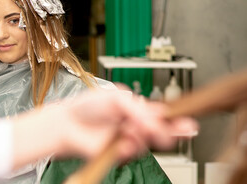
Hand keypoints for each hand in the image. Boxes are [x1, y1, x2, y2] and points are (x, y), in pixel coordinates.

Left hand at [51, 89, 196, 159]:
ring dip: (141, 138)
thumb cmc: (86, 107)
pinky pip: (132, 155)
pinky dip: (128, 149)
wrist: (67, 124)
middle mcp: (135, 126)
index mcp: (138, 110)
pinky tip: (120, 143)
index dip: (177, 121)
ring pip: (148, 144)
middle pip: (161, 133)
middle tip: (160, 131)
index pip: (163, 116)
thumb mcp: (116, 98)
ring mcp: (128, 141)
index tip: (188, 124)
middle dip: (165, 132)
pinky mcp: (118, 155)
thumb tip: (155, 120)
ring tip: (127, 130)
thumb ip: (139, 109)